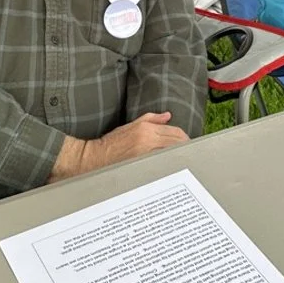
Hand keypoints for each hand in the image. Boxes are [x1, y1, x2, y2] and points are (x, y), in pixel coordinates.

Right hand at [47, 113, 187, 183]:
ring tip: (181, 160)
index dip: (184, 137)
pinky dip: (168, 164)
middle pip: (177, 143)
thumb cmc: (111, 143)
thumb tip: (167, 116)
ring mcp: (145, 155)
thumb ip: (151, 119)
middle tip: (189, 152)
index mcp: (146, 129)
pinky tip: (170, 167)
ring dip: (179, 156)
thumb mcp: (130, 125)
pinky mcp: (142, 166)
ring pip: (172, 154)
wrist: (94, 158)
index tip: (186, 141)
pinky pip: (161, 164)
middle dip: (185, 147)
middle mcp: (147, 140)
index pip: (175, 131)